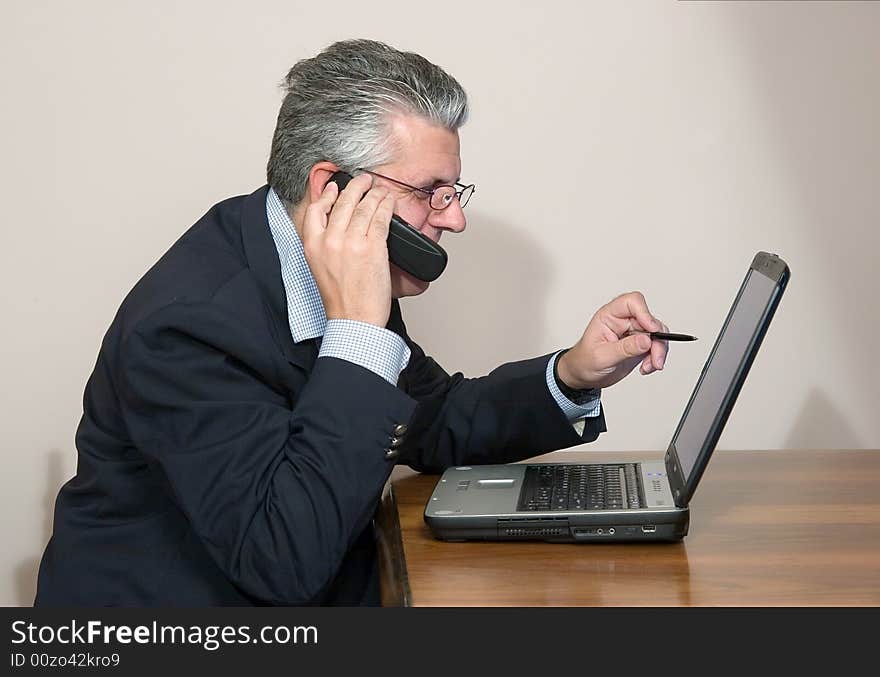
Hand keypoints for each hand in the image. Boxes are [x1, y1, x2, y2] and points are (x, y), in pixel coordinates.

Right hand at [301, 174, 394, 327]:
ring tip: (380, 189)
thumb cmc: (341, 301)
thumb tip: (339, 228)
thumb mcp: (321, 269)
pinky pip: (381, 218)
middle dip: (356, 186)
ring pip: (364, 207)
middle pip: (343, 202)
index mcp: (312, 246)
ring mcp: (351, 242)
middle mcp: (329, 241)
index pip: (316, 210)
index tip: (334, 188)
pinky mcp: (373, 247)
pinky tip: (389, 202)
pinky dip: (386, 206)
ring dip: (374, 194)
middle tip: (364, 180)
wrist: (353, 320)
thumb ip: (325, 246)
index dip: (327, 195)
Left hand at [556, 291, 669, 390]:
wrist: (583, 374)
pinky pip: (657, 346)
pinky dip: (656, 358)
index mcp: (609, 315)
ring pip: (658, 333)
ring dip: (659, 351)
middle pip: (650, 320)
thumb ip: (625, 348)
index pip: (631, 302)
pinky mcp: (641, 344)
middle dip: (657, 341)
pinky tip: (646, 368)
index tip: (652, 330)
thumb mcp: (602, 357)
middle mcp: (623, 320)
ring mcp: (634, 332)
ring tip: (649, 366)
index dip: (645, 313)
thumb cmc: (585, 361)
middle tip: (655, 359)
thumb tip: (647, 340)